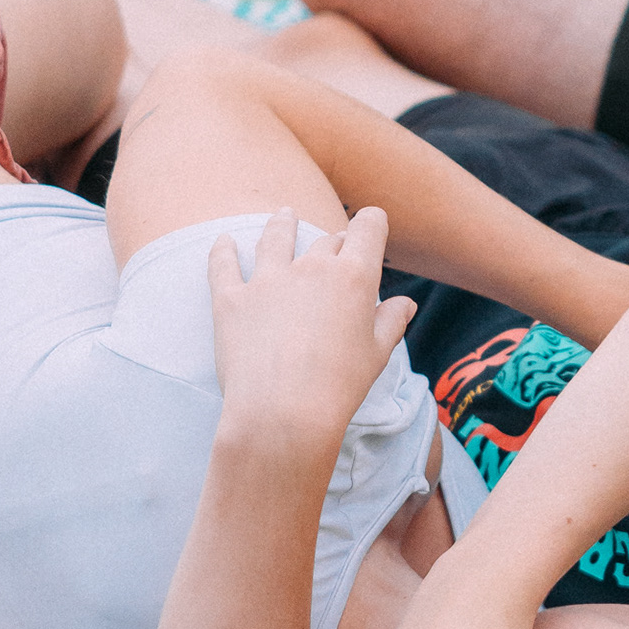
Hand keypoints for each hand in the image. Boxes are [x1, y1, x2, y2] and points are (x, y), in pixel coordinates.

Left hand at [209, 206, 414, 449]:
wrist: (283, 413)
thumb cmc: (339, 387)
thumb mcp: (376, 355)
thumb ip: (390, 322)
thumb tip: (404, 304)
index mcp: (354, 277)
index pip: (368, 229)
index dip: (372, 223)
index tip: (372, 223)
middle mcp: (311, 268)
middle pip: (326, 241)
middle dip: (334, 242)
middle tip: (335, 248)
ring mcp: (267, 280)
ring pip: (275, 237)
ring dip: (282, 224)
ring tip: (284, 214)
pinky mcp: (231, 299)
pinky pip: (224, 264)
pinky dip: (223, 250)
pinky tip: (224, 241)